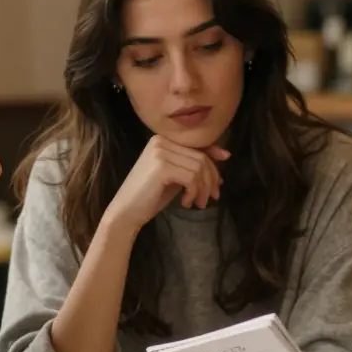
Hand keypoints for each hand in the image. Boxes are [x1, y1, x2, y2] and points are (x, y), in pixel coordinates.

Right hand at [102, 135, 229, 233]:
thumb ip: (193, 163)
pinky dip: (194, 192)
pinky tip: (185, 203)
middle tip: (212, 197)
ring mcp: (160, 152)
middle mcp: (161, 141)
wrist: (126, 211)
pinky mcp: (162, 167)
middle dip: (211, 179)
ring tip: (198, 203)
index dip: (213, 157)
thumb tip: (224, 155)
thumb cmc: (150, 195)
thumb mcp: (176, 175)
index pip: (196, 145)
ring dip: (203, 189)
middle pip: (201, 157)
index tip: (223, 173)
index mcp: (162, 139)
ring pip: (199, 168)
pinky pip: (192, 177)